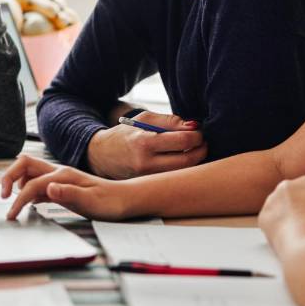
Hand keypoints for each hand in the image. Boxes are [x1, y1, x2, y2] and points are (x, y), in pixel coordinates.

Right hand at [0, 154, 133, 220]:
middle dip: (9, 177)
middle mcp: (59, 173)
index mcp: (63, 175)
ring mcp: (60, 179)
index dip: (18, 199)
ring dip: (18, 183)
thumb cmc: (110, 202)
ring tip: (14, 202)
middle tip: (3, 196)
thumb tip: (49, 188)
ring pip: (30, 173)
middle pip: (25, 165)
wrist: (125, 199)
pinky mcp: (62, 187)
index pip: (32, 184)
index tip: (12, 214)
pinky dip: (28, 192)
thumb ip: (69, 193)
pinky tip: (30, 204)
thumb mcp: (90, 201)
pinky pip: (38, 184)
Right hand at [86, 112, 206, 179]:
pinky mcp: (149, 187)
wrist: (102, 156)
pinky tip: (182, 160)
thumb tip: (194, 126)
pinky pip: (173, 179)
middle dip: (201, 149)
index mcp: (144, 142)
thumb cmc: (126, 134)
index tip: (198, 131)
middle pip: (188, 160)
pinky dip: (183, 169)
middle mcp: (146, 163)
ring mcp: (148, 179)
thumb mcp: (144, 118)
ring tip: (193, 150)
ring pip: (183, 172)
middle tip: (202, 142)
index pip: (183, 140)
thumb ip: (170, 120)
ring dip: (195, 161)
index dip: (197, 135)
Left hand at [258, 177, 304, 255]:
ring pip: (279, 207)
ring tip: (300, 231)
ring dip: (286, 216)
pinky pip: (269, 219)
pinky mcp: (263, 216)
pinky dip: (276, 226)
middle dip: (299, 207)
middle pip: (293, 196)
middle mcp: (286, 187)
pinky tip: (288, 235)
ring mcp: (272, 200)